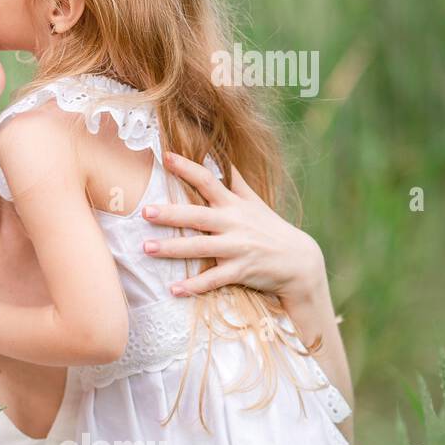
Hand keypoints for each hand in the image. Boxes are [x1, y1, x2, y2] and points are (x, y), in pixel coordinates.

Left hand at [141, 152, 326, 302]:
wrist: (299, 261)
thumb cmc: (269, 227)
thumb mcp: (254, 201)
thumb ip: (235, 180)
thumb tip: (221, 155)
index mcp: (234, 205)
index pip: (208, 181)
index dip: (188, 168)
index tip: (166, 156)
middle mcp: (234, 224)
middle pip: (198, 216)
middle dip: (171, 214)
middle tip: (145, 212)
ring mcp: (237, 248)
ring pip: (201, 248)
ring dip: (173, 248)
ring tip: (147, 248)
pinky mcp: (241, 271)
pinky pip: (214, 279)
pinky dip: (194, 285)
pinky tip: (173, 289)